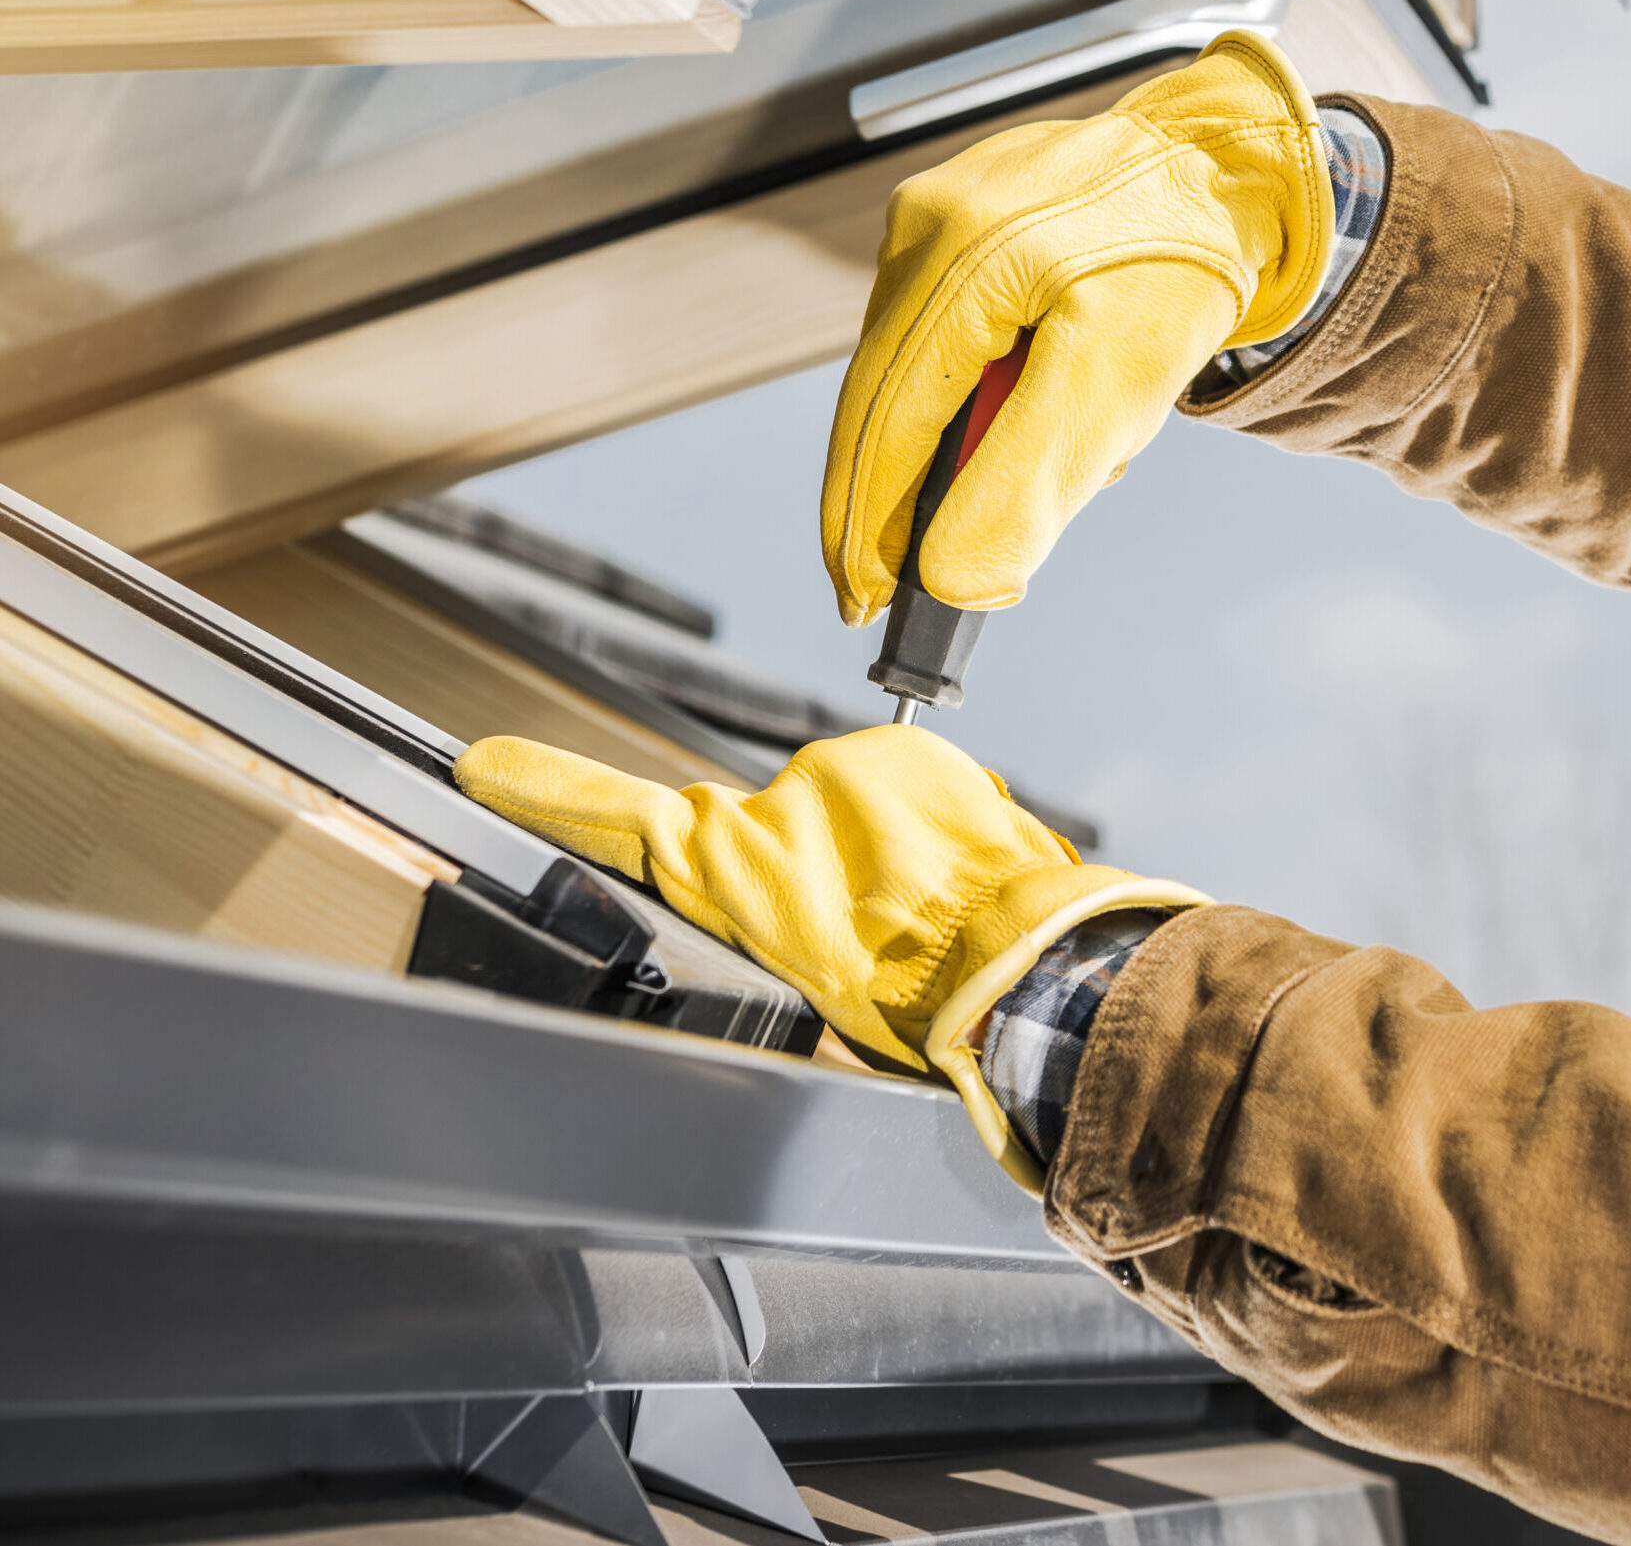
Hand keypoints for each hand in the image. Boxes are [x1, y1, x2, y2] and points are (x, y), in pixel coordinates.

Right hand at [456, 726, 1205, 1189]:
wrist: (1028, 962)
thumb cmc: (918, 1003)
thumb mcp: (807, 986)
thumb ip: (768, 928)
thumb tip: (783, 917)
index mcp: (741, 871)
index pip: (625, 819)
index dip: (549, 792)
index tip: (481, 764)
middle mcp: (784, 800)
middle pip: (772, 828)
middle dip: (810, 872)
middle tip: (868, 932)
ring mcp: (851, 767)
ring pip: (841, 806)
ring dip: (871, 848)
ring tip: (922, 910)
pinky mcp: (912, 749)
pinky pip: (897, 785)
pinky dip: (916, 824)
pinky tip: (949, 875)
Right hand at [821, 31, 1331, 626]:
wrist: (1225, 168)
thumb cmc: (1182, 270)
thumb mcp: (1117, 386)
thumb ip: (1025, 481)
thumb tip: (950, 577)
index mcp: (961, 259)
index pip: (882, 422)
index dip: (865, 525)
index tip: (864, 603)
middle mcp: (927, 225)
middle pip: (883, 402)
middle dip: (907, 497)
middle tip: (918, 574)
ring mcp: (932, 217)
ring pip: (912, 375)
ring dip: (958, 440)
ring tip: (1040, 445)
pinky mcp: (950, 221)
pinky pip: (938, 335)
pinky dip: (978, 391)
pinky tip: (1037, 393)